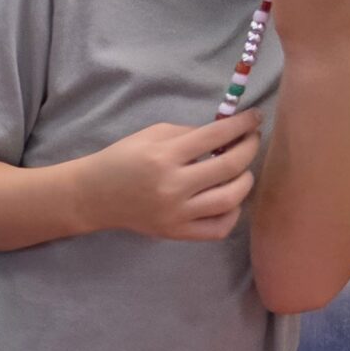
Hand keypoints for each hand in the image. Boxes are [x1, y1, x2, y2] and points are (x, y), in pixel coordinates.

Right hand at [75, 112, 261, 241]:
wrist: (94, 196)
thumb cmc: (122, 159)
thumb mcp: (152, 134)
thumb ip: (190, 133)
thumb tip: (226, 134)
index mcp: (164, 156)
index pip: (216, 136)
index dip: (243, 124)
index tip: (254, 117)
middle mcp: (172, 186)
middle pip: (230, 166)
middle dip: (249, 147)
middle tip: (251, 139)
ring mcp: (176, 214)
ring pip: (231, 199)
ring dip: (245, 180)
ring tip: (241, 170)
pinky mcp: (176, 233)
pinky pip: (218, 228)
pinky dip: (232, 213)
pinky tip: (228, 199)